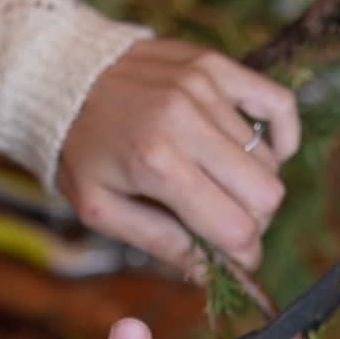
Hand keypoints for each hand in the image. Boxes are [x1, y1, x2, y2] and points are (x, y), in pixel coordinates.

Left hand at [57, 37, 299, 273]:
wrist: (57, 73)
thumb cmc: (78, 149)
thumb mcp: (101, 209)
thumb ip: (159, 242)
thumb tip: (210, 273)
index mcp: (157, 164)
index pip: (235, 227)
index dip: (243, 255)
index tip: (235, 260)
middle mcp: (186, 121)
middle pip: (265, 195)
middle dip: (254, 223)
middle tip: (226, 226)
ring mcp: (205, 88)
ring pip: (269, 160)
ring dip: (253, 185)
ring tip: (221, 187)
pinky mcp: (215, 65)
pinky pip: (279, 104)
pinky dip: (282, 137)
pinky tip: (265, 154)